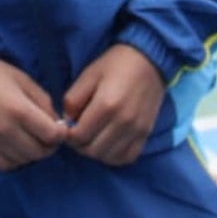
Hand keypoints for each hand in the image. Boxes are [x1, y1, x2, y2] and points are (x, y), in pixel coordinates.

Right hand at [0, 52, 67, 171]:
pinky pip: (5, 165)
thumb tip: (56, 121)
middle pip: (40, 152)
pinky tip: (17, 148)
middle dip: (50, 144)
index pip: (52, 136)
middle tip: (47, 133)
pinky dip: (16, 160)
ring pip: (24, 161)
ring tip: (32, 139)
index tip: (60, 126)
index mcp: (19, 110)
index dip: (61, 133)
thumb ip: (43, 100)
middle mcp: (7, 131)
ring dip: (33, 153)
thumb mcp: (22, 78)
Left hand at [62, 44, 164, 166]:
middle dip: (80, 145)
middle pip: (92, 150)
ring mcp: (137, 130)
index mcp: (106, 105)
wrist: (149, 60)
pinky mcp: (146, 134)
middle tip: (78, 133)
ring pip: (108, 157)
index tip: (68, 126)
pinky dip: (114, 155)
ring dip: (96, 152)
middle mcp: (123, 121)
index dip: (68, 135)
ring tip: (92, 138)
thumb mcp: (88, 75)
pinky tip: (108, 143)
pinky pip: (127, 157)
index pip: (79, 136)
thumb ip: (73, 99)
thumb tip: (67, 121)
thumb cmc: (115, 64)